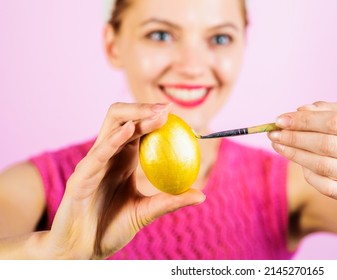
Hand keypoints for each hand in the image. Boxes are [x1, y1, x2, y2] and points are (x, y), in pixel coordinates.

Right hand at [45, 103, 204, 258]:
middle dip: (143, 108)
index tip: (176, 112)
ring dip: (134, 117)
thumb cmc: (110, 229)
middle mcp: (106, 156)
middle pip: (121, 118)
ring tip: (157, 114)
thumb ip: (170, 201)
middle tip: (167, 108)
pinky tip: (131, 131)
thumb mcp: (145, 212)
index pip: (137, 128)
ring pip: (110, 128)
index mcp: (121, 160)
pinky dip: (114, 140)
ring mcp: (92, 165)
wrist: (82, 252)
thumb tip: (202, 195)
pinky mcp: (80, 179)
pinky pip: (97, 155)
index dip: (154, 116)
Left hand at [268, 102, 336, 205]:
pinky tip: (298, 162)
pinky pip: (326, 187)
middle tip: (273, 134)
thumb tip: (300, 110)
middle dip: (295, 138)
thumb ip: (326, 110)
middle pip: (327, 145)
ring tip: (278, 145)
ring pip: (323, 166)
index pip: (335, 122)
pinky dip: (308, 173)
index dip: (304, 120)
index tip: (280, 119)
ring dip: (295, 155)